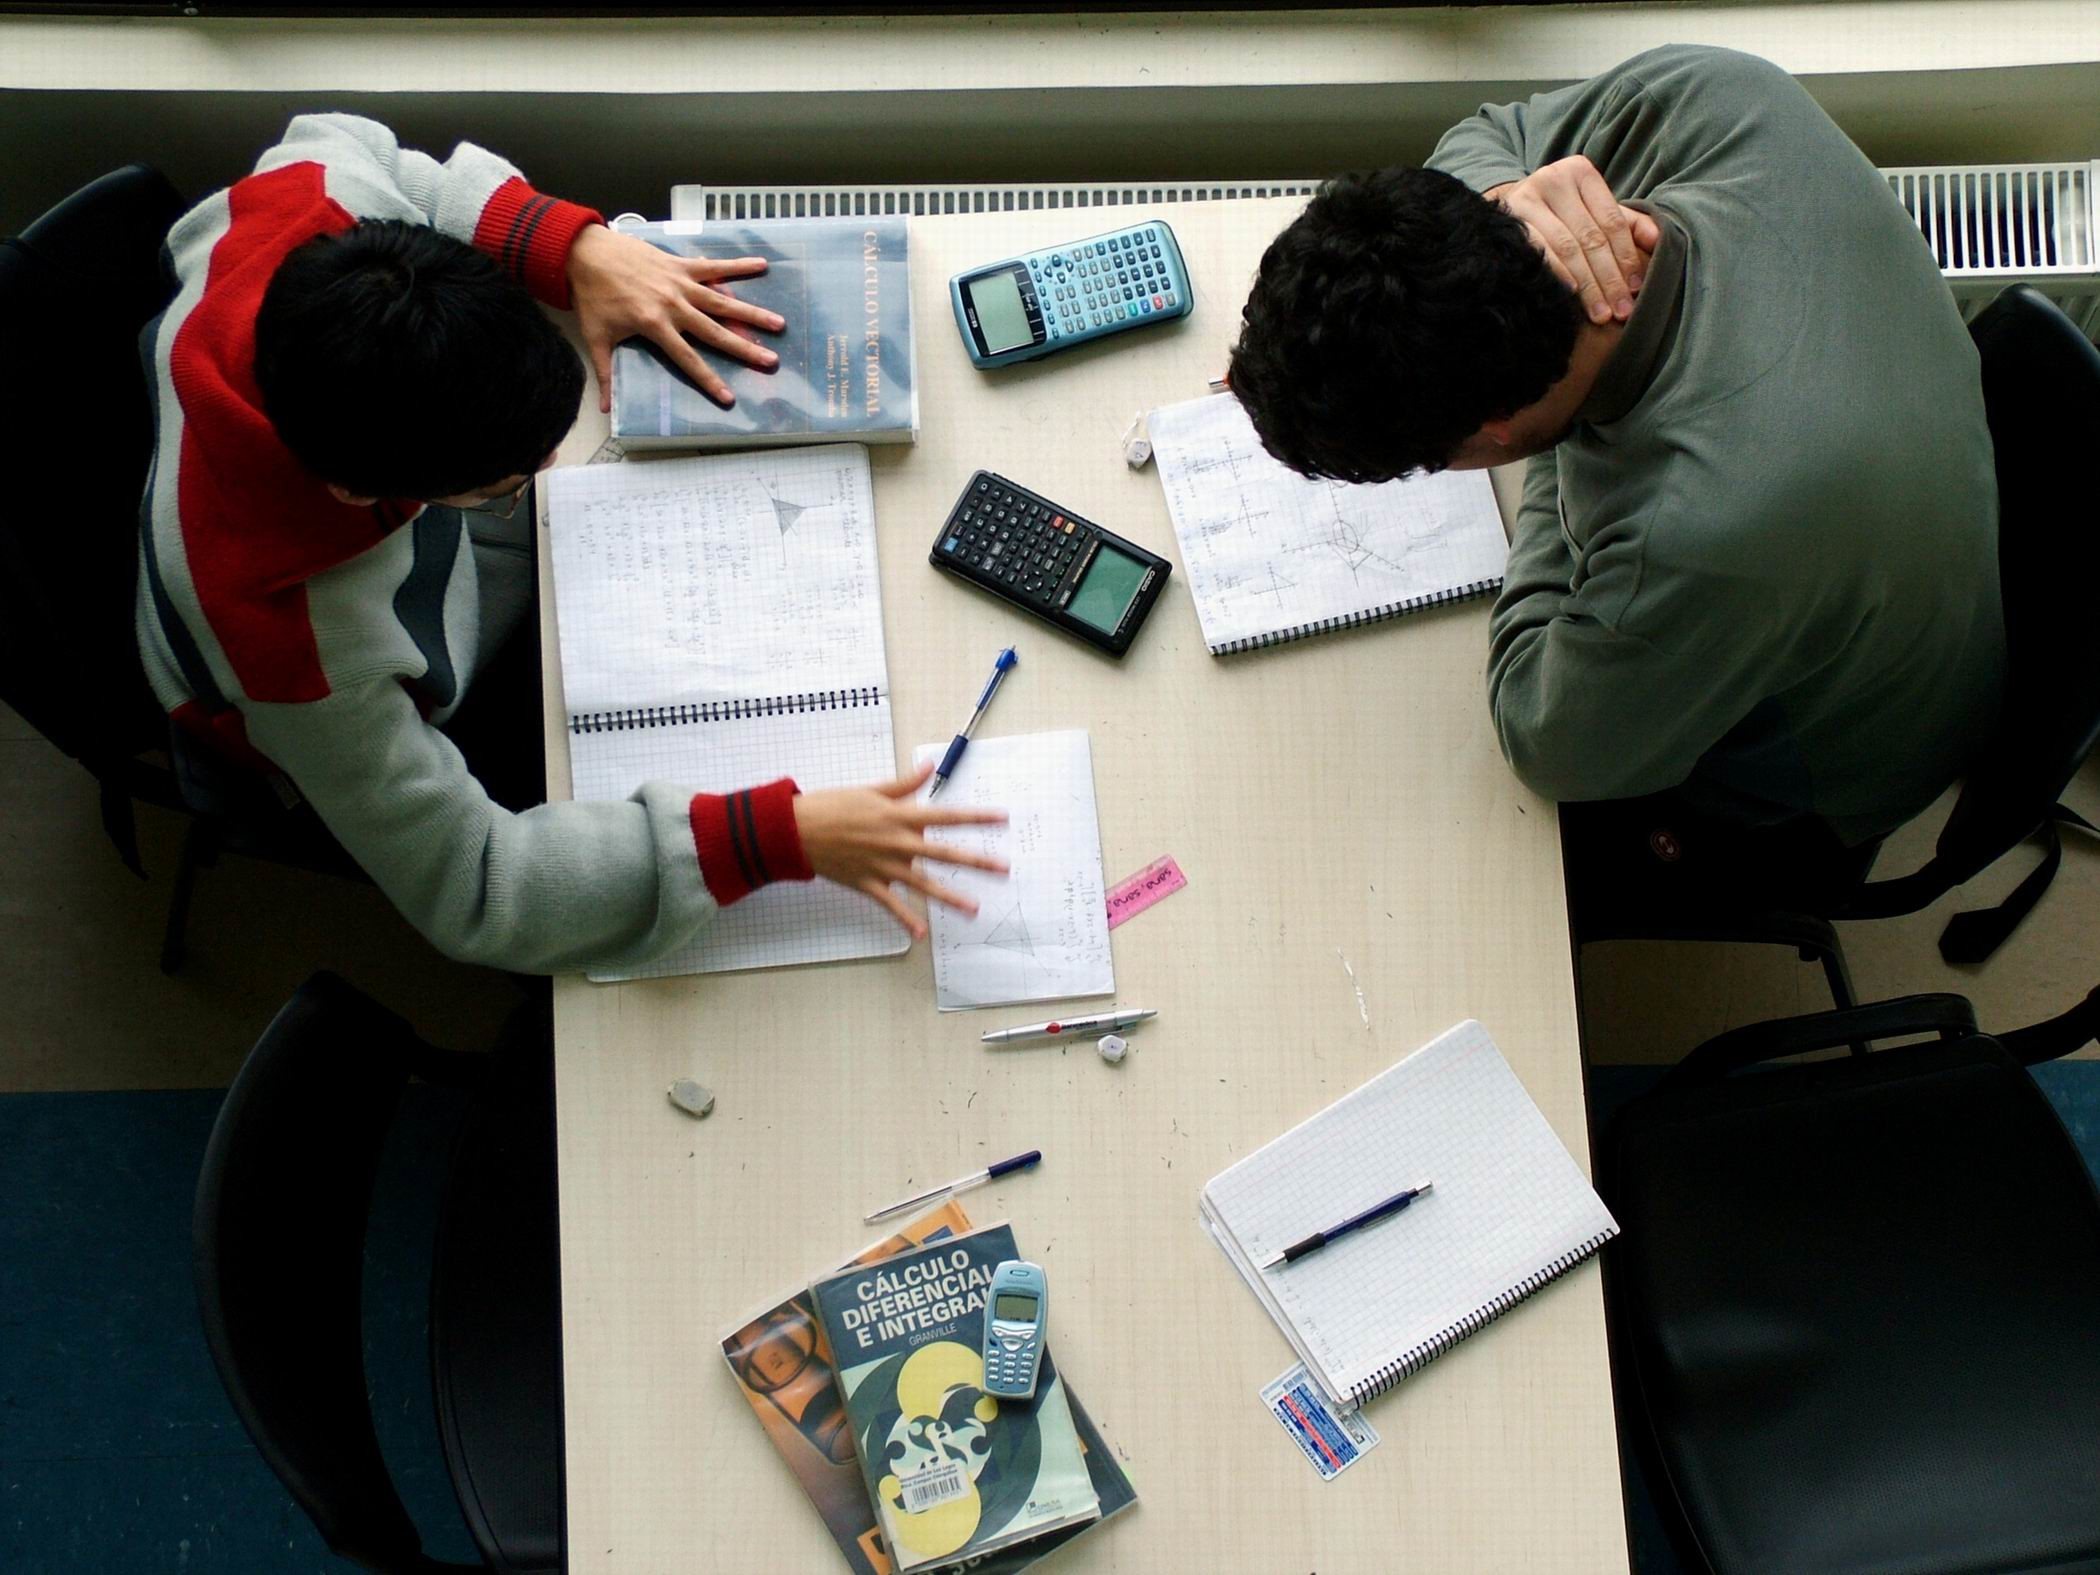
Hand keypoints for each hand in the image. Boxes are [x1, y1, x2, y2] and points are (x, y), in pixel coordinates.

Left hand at [564, 224, 785, 412]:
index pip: (687, 359)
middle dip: (744, 348)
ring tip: (779, 323)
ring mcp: (680, 283)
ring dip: (752, 312)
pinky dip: (738, 265)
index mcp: (654, 325)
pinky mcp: (680, 265)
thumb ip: (606, 374)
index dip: (709, 380)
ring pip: (722, 301)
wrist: (585, 252)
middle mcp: (673, 305)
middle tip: (771, 361)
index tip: (729, 398)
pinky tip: (762, 264)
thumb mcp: (596, 337)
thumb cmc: (592, 296)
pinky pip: (714, 266)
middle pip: (715, 332)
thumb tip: (605, 409)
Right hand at [793, 763, 1008, 939]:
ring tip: (974, 908)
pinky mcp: (868, 884)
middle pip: (945, 853)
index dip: (976, 817)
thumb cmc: (832, 806)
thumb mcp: (871, 790)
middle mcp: (897, 842)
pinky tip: (922, 934)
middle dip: (976, 861)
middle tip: (1003, 869)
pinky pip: (892, 905)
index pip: (947, 816)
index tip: (1001, 819)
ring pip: (924, 884)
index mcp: (899, 816)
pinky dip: (906, 920)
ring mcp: (884, 866)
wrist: (796, 830)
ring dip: (951, 898)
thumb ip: (904, 784)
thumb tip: (927, 766)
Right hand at [1483, 156, 1660, 325]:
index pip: (1611, 221)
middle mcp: (1553, 179)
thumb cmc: (1559, 214)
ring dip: (1587, 285)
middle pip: (1590, 237)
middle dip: (1608, 278)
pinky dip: (1557, 274)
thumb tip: (1658, 240)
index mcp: (1580, 172)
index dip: (1626, 257)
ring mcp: (1527, 198)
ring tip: (1600, 313)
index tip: (1635, 289)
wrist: (1508, 210)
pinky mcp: (1507, 220)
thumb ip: (1629, 224)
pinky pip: (1538, 252)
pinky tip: (1570, 295)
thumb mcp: (1594, 212)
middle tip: (1620, 310)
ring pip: (1567, 248)